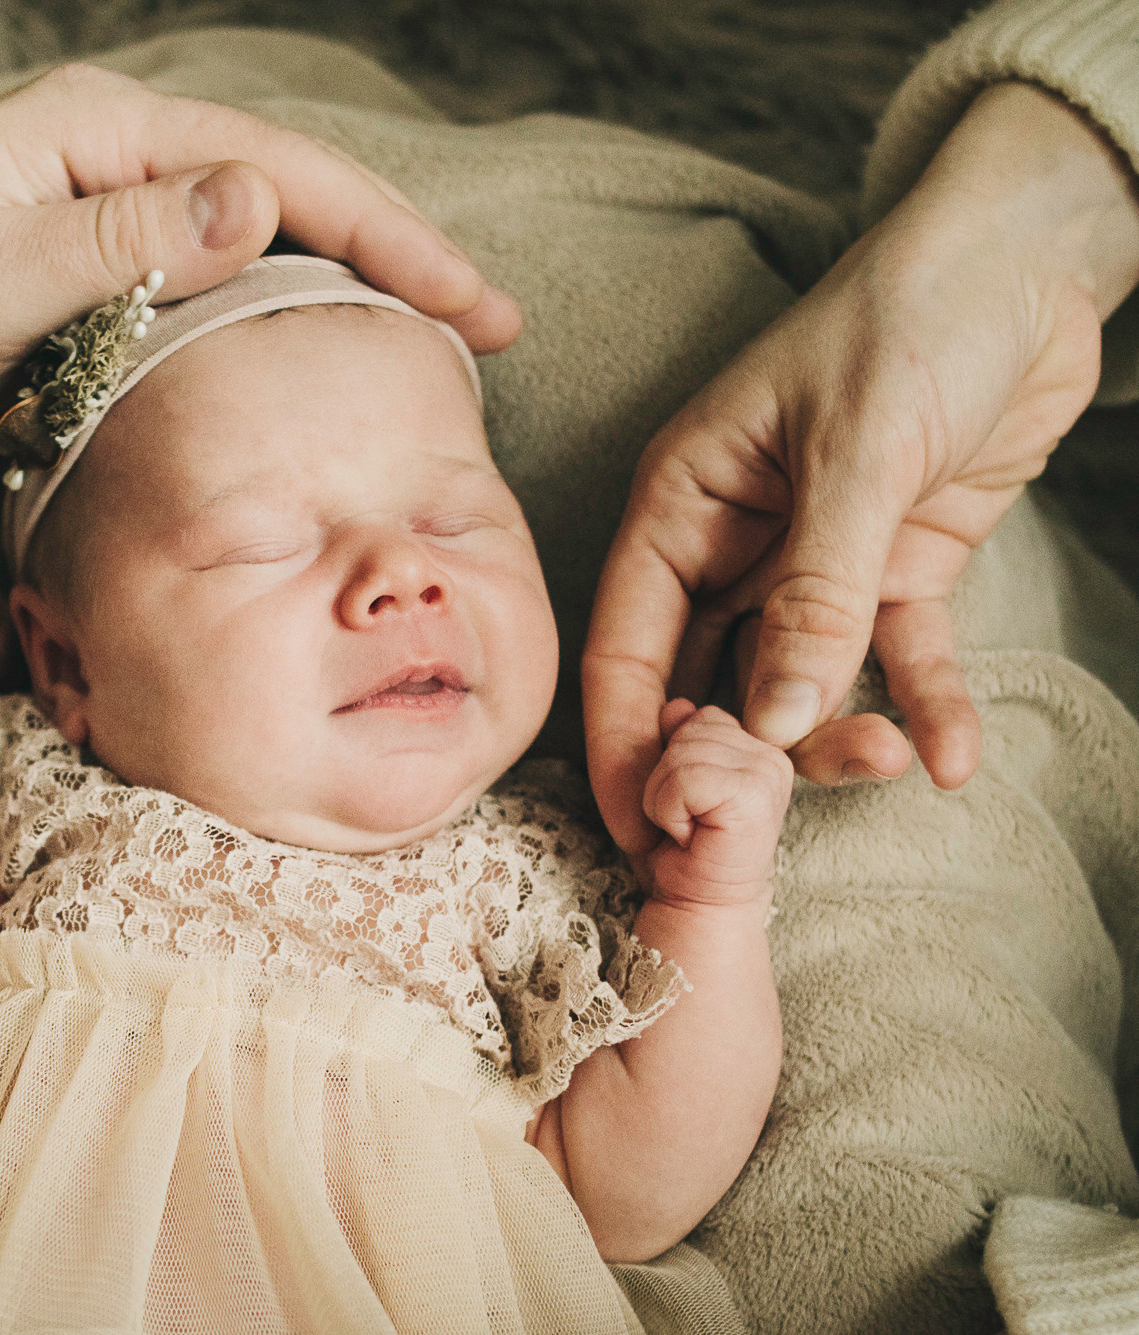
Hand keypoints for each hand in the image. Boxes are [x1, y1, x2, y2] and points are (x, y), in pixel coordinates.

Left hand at [0, 62, 520, 436]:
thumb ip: (111, 241)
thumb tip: (256, 200)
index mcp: (102, 132)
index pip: (273, 168)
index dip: (380, 231)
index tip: (462, 297)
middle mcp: (127, 152)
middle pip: (297, 191)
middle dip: (402, 253)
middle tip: (497, 326)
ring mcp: (126, 203)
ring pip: (273, 236)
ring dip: (362, 286)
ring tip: (452, 342)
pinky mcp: (119, 259)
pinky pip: (228, 279)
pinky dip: (297, 312)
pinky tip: (347, 353)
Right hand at [584, 81, 1138, 856]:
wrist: (1031, 257)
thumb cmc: (913, 316)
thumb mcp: (856, 453)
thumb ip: (815, 592)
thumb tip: (770, 722)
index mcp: (679, 504)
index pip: (627, 646)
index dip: (627, 742)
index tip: (641, 829)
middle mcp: (729, 544)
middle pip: (707, 682)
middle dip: (735, 759)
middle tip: (765, 827)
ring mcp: (811, 564)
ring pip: (799, 685)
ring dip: (839, 736)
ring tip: (898, 762)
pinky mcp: (895, 570)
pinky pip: (899, 657)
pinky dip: (926, 705)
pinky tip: (952, 756)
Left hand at [641, 702, 792, 906]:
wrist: (696, 904)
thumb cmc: (684, 848)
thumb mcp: (671, 778)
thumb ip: (677, 737)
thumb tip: (678, 707)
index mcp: (758, 745)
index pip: (699, 716)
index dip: (675, 761)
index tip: (692, 807)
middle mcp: (774, 753)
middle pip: (689, 726)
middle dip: (666, 777)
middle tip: (687, 820)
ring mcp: (769, 771)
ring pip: (682, 751)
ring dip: (664, 797)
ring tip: (688, 828)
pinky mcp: (754, 794)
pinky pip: (683, 777)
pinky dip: (667, 809)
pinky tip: (689, 836)